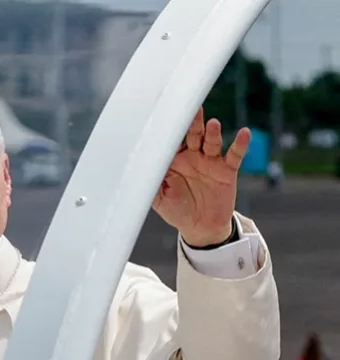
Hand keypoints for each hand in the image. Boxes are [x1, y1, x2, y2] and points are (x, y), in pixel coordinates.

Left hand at [153, 108, 251, 246]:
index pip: (170, 141)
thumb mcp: (158, 200)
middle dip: (192, 123)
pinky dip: (240, 144)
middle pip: (192, 135)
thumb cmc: (177, 211)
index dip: (169, 132)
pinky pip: (234, 155)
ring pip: (211, 142)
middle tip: (191, 110)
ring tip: (213, 124)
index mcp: (173, 161)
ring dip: (212, 133)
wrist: (200, 227)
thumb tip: (136, 173)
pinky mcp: (227, 170)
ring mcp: (210, 161)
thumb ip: (149, 184)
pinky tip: (244, 134)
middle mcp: (192, 157)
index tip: (165, 119)